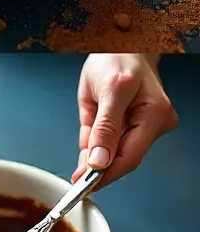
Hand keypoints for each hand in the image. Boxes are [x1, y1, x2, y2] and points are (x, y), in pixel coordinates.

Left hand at [73, 53, 176, 187]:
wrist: (120, 45)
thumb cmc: (117, 58)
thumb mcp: (107, 91)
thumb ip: (104, 128)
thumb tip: (99, 161)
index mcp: (154, 113)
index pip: (130, 158)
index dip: (106, 176)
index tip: (83, 187)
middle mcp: (156, 122)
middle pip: (125, 159)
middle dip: (99, 170)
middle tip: (76, 181)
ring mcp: (148, 124)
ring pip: (118, 154)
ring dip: (98, 160)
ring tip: (81, 165)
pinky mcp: (138, 125)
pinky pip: (115, 144)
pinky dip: (100, 150)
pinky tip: (90, 152)